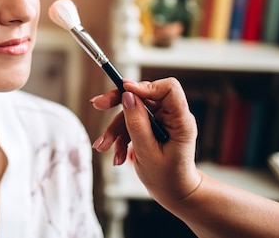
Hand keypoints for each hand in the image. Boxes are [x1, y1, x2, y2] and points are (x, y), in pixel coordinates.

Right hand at [92, 78, 201, 206]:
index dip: (145, 86)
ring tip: (103, 146)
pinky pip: (131, 122)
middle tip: (98, 105)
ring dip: (115, 129)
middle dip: (118, 101)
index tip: (124, 90)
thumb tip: (127, 96)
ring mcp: (161, 120)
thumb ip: (137, 124)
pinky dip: (120, 137)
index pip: (168, 89)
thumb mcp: (148, 153)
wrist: (174, 192)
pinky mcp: (151, 126)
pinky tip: (116, 154)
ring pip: (132, 110)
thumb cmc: (168, 178)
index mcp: (180, 121)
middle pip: (144, 95)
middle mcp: (172, 116)